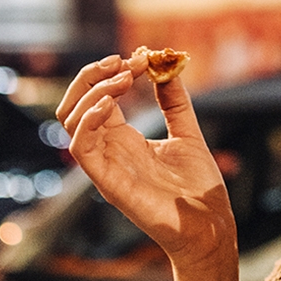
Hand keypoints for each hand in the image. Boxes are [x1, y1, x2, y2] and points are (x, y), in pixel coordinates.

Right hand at [56, 54, 238, 280]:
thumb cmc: (198, 186)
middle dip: (92, 75)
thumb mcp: (186, 132)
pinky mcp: (107, 181)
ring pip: (71, 120)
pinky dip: (88, 119)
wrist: (209, 222)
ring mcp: (106, 165)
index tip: (142, 58)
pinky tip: (112, 104)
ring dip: (93, 91)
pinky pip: (81, 147)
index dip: (113, 71)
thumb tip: (165, 64)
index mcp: (124, 139)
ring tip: (125, 78)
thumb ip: (173, 101)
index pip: (98, 97)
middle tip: (123, 61)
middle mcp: (109, 150)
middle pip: (74, 104)